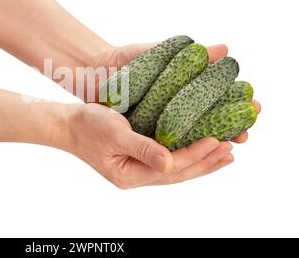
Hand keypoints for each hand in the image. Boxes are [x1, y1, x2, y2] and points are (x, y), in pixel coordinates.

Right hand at [61, 43, 260, 187]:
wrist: (70, 125)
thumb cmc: (88, 126)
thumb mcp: (114, 134)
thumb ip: (142, 149)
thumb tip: (170, 163)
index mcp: (130, 175)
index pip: (171, 168)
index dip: (195, 155)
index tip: (217, 140)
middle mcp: (137, 176)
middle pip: (178, 173)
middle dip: (205, 162)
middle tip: (231, 150)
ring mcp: (138, 170)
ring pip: (176, 168)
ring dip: (201, 161)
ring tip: (225, 153)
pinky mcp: (139, 158)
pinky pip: (169, 160)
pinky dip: (187, 154)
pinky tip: (199, 147)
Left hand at [93, 42, 260, 143]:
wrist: (92, 69)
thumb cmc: (124, 60)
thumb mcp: (155, 55)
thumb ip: (186, 54)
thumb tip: (224, 48)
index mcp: (178, 94)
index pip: (211, 107)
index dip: (231, 111)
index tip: (252, 110)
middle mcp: (168, 113)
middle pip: (201, 127)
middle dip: (224, 131)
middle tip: (245, 135)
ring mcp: (153, 125)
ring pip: (182, 141)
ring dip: (204, 147)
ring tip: (225, 149)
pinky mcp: (137, 134)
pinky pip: (157, 146)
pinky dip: (173, 151)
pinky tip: (186, 156)